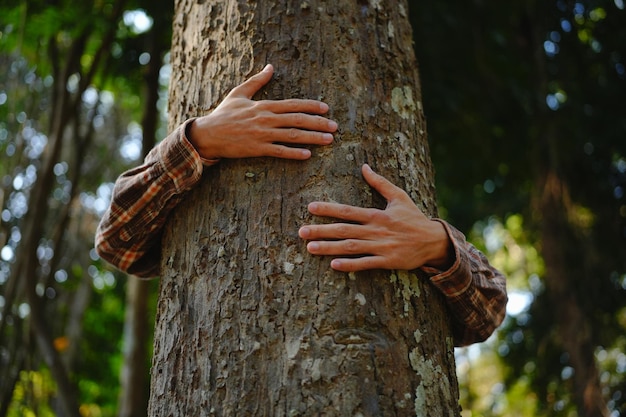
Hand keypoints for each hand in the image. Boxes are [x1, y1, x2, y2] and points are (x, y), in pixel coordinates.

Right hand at [188, 64, 337, 160]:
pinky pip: (279, 151)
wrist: (208, 134)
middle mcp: (266, 119)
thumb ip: (257, 81)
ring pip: (293, 135)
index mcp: (264, 106)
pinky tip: (308, 155)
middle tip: (335, 127)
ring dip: (313, 137)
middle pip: (298, 120)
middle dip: (318, 123)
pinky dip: (294, 153)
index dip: (311, 106)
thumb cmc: (223, 114)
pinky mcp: (257, 149)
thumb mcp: (239, 93)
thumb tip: (271, 67)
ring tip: (328, 140)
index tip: (326, 108)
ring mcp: (263, 134)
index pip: (293, 104)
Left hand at [298, 164, 452, 271]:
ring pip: (351, 247)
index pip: (348, 211)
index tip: (310, 208)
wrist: (434, 241)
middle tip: (301, 232)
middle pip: (344, 230)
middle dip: (321, 231)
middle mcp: (376, 230)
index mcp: (376, 215)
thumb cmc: (414, 218)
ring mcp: (381, 247)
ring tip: (310, 248)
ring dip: (329, 248)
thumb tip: (364, 166)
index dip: (328, 209)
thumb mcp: (399, 197)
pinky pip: (366, 264)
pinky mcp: (387, 262)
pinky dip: (350, 265)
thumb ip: (380, 183)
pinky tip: (333, 265)